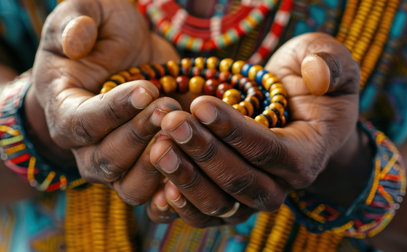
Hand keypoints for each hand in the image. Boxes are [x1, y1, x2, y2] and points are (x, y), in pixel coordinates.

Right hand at [25, 0, 180, 203]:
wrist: (128, 57)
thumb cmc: (105, 35)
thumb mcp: (89, 12)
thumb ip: (77, 19)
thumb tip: (76, 41)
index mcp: (64, 108)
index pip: (80, 124)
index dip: (113, 111)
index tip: (146, 89)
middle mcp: (85, 146)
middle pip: (106, 161)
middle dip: (141, 135)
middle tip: (170, 107)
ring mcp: (116, 164)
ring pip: (130, 186)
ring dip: (160, 165)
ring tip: (184, 133)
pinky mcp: (143, 171)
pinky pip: (153, 195)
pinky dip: (172, 191)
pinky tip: (194, 173)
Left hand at [146, 33, 363, 226]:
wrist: (299, 118)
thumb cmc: (312, 88)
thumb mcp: (333, 63)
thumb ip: (331, 63)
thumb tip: (317, 76)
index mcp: (307, 154)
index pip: (269, 150)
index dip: (235, 131)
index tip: (200, 104)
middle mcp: (281, 186)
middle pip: (240, 180)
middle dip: (204, 152)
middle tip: (171, 121)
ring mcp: (253, 199)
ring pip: (220, 203)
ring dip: (186, 178)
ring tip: (159, 145)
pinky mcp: (230, 203)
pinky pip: (206, 215)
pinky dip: (182, 205)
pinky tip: (159, 183)